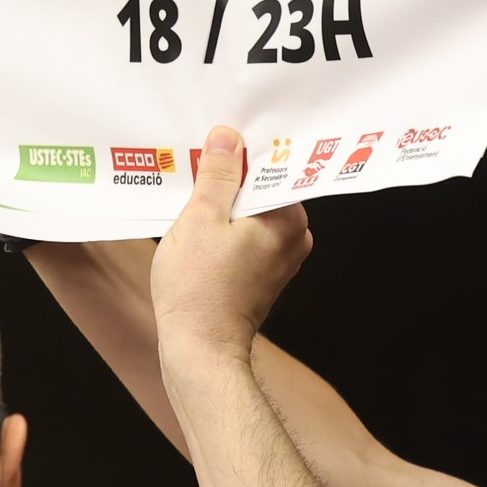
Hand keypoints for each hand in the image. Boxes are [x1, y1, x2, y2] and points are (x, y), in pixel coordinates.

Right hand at [152, 127, 311, 361]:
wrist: (200, 348)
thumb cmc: (198, 288)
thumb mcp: (201, 217)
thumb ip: (217, 174)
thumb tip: (228, 138)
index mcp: (288, 218)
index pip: (271, 164)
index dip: (239, 151)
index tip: (214, 141)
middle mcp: (294, 237)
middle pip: (261, 187)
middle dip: (230, 177)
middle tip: (196, 164)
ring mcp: (281, 258)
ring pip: (251, 212)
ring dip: (223, 202)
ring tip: (192, 194)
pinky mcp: (263, 273)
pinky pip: (246, 235)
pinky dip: (225, 227)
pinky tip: (198, 226)